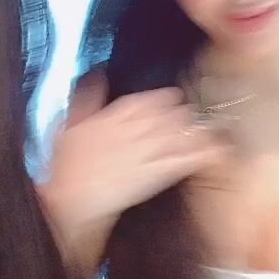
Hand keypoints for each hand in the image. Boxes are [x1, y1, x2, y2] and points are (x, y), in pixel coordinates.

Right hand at [40, 76, 222, 240]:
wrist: (70, 203)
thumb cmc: (64, 169)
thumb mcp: (68, 126)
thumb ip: (86, 99)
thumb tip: (96, 75)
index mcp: (111, 117)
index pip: (143, 101)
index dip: (161, 98)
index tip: (172, 97)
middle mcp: (132, 130)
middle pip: (165, 115)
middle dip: (181, 114)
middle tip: (192, 113)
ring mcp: (145, 152)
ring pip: (177, 134)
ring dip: (194, 131)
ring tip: (208, 130)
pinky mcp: (154, 175)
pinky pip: (182, 160)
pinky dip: (200, 155)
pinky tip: (213, 153)